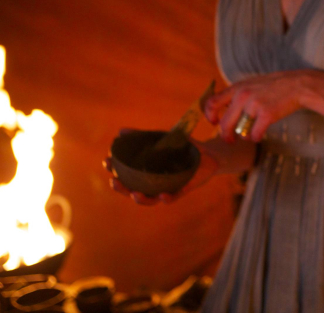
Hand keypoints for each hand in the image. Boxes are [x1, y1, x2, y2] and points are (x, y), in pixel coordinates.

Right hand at [103, 129, 219, 204]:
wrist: (210, 154)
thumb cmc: (184, 148)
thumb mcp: (164, 139)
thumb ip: (144, 136)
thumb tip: (121, 131)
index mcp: (148, 171)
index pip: (126, 173)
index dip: (114, 169)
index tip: (106, 161)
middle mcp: (155, 182)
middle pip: (133, 190)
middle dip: (121, 188)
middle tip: (114, 181)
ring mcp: (167, 187)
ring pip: (150, 199)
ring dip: (140, 198)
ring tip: (134, 194)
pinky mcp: (182, 190)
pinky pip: (173, 198)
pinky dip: (166, 198)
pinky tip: (162, 196)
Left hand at [204, 70, 323, 142]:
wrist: (297, 85)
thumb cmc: (276, 86)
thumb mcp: (253, 83)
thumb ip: (238, 93)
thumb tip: (224, 107)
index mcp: (238, 87)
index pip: (212, 102)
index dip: (210, 115)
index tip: (214, 123)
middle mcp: (243, 95)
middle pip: (225, 123)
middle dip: (226, 135)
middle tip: (230, 141)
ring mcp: (254, 105)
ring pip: (240, 131)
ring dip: (244, 136)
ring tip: (251, 134)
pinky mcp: (266, 115)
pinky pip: (254, 134)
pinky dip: (256, 137)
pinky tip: (260, 135)